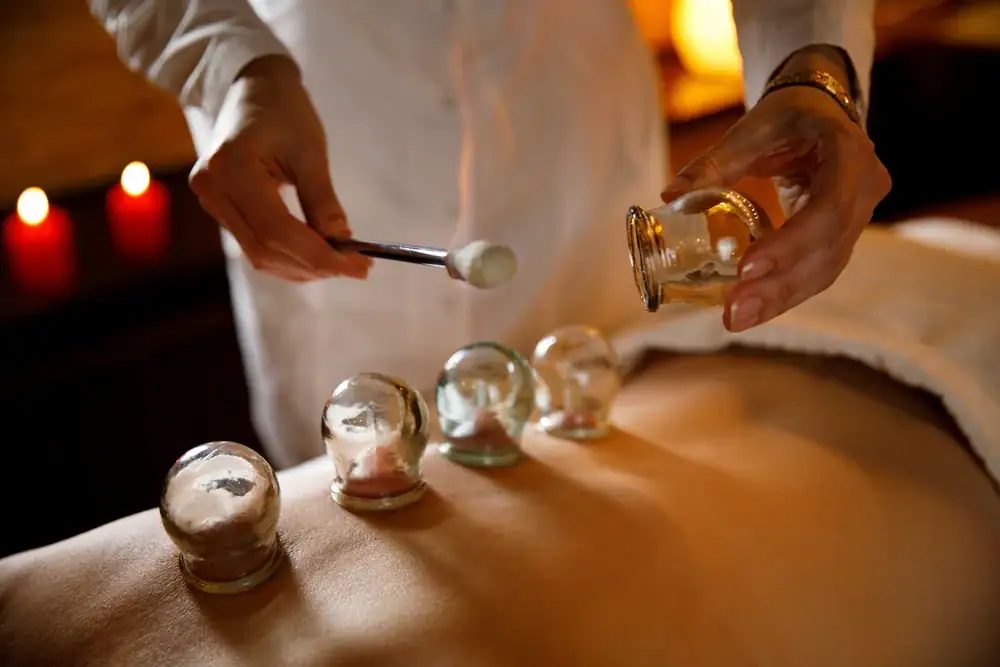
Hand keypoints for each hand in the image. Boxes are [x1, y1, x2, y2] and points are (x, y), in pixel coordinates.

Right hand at [189, 56, 370, 281]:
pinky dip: (288, 257)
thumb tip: (342, 243)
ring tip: (341, 263)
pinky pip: (254, 245)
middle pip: (265, 248)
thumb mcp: (311, 150)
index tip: (359, 266)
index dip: (319, 256)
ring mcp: (212, 201)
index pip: (277, 230)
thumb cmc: (285, 112)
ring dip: (302, 268)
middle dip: (314, 265)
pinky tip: (316, 256)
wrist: (254, 91)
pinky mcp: (220, 209)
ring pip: (258, 254)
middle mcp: (213, 189)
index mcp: (232, 167)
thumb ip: (323, 198)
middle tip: (357, 268)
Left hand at [662, 59, 889, 332]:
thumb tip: (669, 196)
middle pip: (827, 250)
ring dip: (780, 298)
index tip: (746, 267)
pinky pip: (819, 271)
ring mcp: (861, 216)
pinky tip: (753, 310)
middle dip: (778, 285)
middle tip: (734, 313)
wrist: (820, 113)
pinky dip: (785, 292)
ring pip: (826, 269)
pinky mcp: (844, 236)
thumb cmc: (786, 117)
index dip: (790, 244)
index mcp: (848, 154)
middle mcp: (865, 188)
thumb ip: (712, 164)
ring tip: (736, 319)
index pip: (828, 209)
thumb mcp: (750, 131)